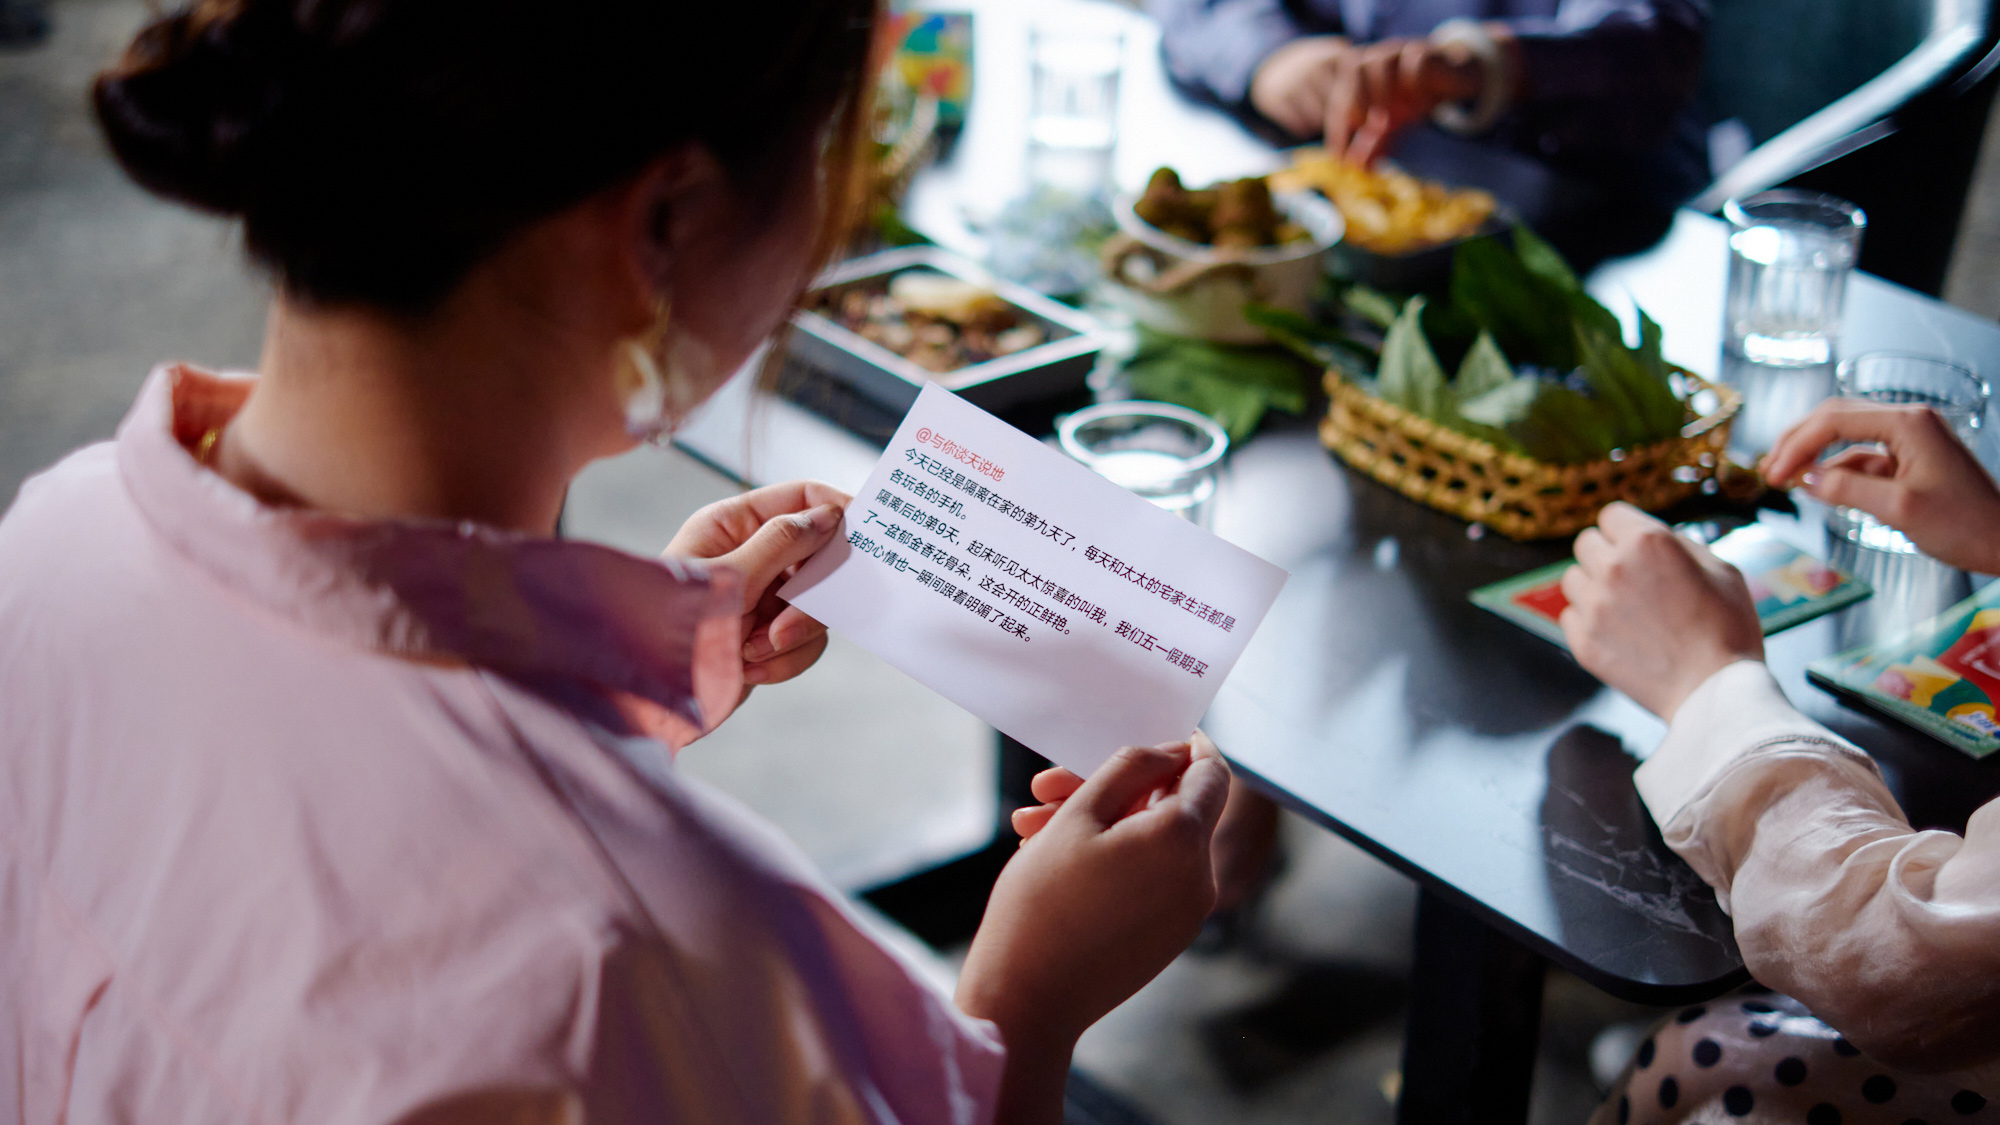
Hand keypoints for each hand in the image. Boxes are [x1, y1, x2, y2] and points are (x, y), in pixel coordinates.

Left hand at [664, 481, 849, 688]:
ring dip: (794, 633)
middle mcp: (749, 555)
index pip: (800, 498)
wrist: (651, 698)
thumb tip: (830, 515)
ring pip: (815, 604)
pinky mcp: (765, 638)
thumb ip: (783, 543)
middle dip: (808, 597)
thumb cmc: (674, 628)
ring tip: (754, 648)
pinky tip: (750, 668)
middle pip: (817, 556)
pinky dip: (785, 658)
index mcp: (733, 525)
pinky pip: (803, 641)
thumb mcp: (731, 578)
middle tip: (789, 621)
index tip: (871, 533)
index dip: (837, 510)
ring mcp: (759, 598)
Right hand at [1013, 744, 1277, 913]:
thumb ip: (1131, 768)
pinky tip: (1054, 862)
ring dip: (1104, 826)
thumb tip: (1175, 751)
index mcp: (1183, 838)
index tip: (1154, 737)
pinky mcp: (1170, 938)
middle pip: (1172, 809)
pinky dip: (1115, 861)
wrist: (1029, 1001)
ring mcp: (1188, 913)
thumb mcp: (1078, 816)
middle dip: (1115, 790)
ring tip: (1030, 829)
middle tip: (1047, 787)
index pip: (1212, 773)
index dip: (1187, 748)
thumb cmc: (1042, 903)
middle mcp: (1200, 877)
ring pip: (1156, 845)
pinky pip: (1152, 880)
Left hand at [1250, 35, 1487, 163]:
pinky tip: (1417, 100)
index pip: (1338, 94)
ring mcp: (1402, 53)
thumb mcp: (1391, 126)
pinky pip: (1414, 59)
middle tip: (1358, 132)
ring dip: (1379, 93)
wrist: (1461, 78)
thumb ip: (1371, 146)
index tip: (1337, 155)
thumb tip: (1352, 171)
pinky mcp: (1430, 52)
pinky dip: (1411, 78)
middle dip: (1350, 102)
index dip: (1335, 124)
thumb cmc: (1418, 98)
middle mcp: (1378, 61)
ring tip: (1386, 118)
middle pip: (1351, 68)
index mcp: (1363, 79)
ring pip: (1378, 60)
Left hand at [1559, 503, 1764, 719]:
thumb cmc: (1728, 629)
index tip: (1635, 545)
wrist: (1715, 691)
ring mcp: (1594, 606)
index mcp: (1648, 542)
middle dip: (1606, 554)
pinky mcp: (1583, 640)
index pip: (1611, 515)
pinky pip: (1570, 615)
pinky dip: (1588, 620)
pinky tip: (1618, 632)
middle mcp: (1613, 568)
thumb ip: (1681, 545)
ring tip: (1625, 607)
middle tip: (1632, 577)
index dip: (1625, 529)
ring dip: (1593, 586)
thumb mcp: (1722, 570)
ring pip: (1572, 579)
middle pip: (1586, 543)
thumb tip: (1657, 538)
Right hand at [1764, 398, 1999, 574]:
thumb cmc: (1965, 525)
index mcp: (1907, 423)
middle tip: (1768, 469)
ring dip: (1813, 454)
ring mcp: (1909, 440)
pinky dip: (1836, 470)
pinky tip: (1817, 487)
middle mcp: (1908, 421)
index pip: (1833, 420)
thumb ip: (1846, 490)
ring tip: (1783, 477)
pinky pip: (1862, 457)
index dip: (1796, 445)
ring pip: (1846, 436)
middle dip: (1798, 441)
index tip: (1773, 475)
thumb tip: (1803, 479)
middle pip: (1836, 417)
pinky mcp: (1909, 460)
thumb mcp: (1899, 509)